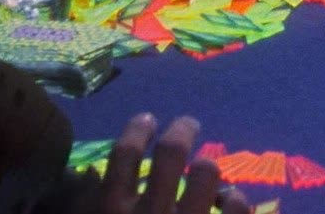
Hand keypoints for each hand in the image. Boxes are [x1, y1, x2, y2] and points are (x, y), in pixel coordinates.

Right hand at [89, 114, 248, 213]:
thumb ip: (87, 202)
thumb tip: (88, 175)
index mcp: (112, 210)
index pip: (124, 154)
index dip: (136, 130)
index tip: (146, 119)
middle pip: (171, 150)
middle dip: (182, 130)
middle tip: (188, 124)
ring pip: (207, 173)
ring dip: (207, 167)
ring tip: (204, 169)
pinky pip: (236, 207)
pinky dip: (235, 200)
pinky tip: (228, 200)